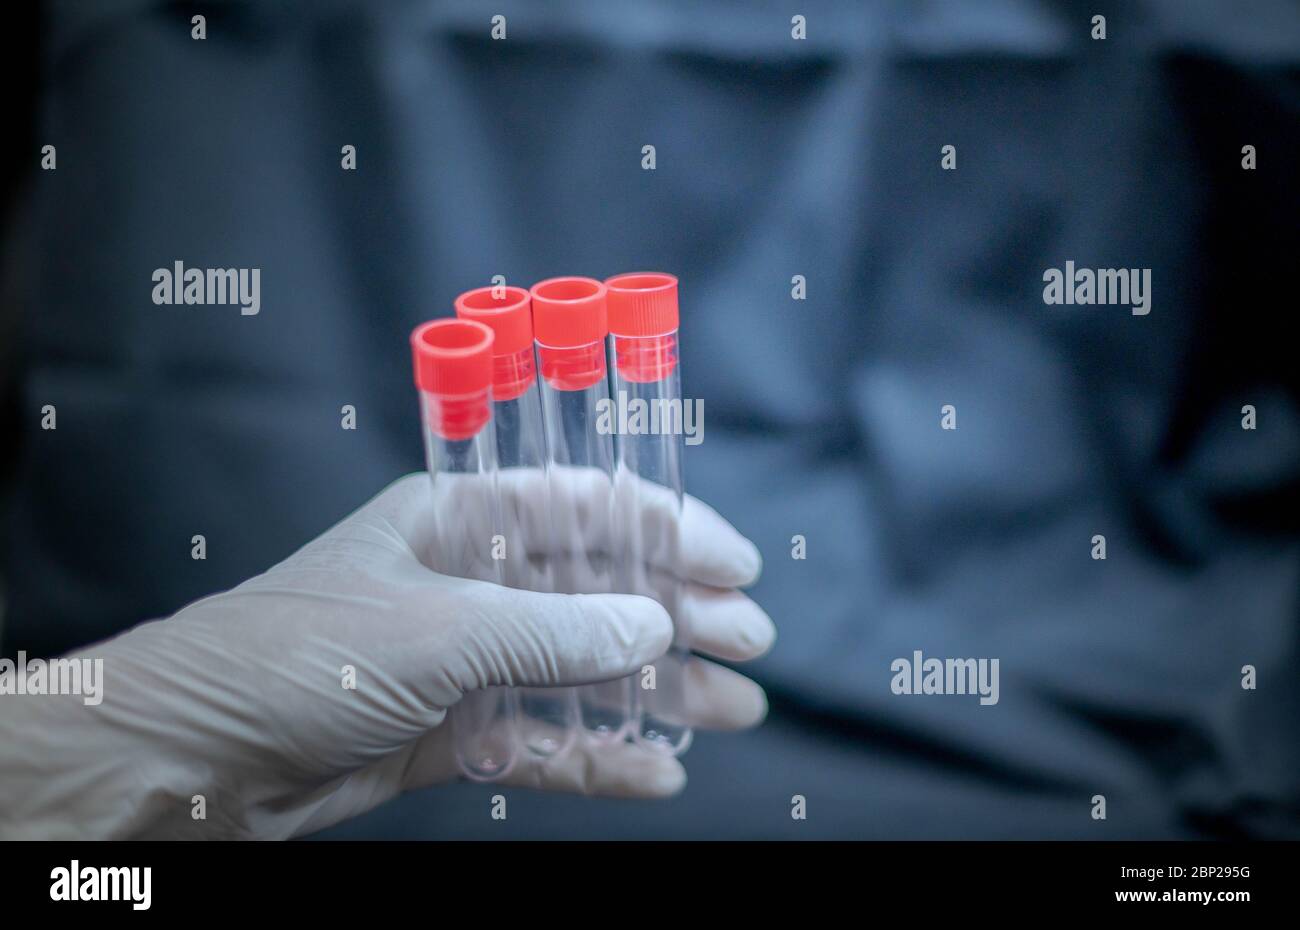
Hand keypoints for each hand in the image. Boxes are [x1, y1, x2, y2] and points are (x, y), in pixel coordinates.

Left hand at [0, 472, 773, 838]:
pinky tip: (656, 770)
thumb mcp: (437, 629)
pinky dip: (599, 755)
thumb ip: (551, 632)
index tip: (735, 564)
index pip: (584, 508)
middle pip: (597, 591)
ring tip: (733, 710)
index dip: (666, 530)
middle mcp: (469, 582)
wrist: (192, 757)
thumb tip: (650, 626)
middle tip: (749, 643)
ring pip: (582, 669)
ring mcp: (465, 659)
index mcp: (458, 519)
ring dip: (657, 691)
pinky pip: (544, 739)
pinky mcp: (455, 730)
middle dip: (676, 615)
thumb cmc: (294, 654)